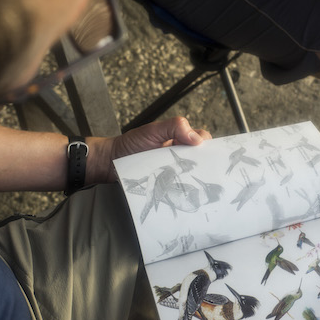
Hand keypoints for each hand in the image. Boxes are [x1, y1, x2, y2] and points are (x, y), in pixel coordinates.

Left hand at [88, 116, 210, 183]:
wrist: (110, 162)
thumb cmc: (131, 144)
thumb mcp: (152, 130)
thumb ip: (174, 126)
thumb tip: (198, 139)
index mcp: (181, 138)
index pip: (203, 140)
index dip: (208, 146)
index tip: (206, 153)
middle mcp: (180, 154)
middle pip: (202, 160)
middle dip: (205, 165)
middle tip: (200, 170)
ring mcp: (175, 171)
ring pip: (194, 176)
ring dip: (194, 179)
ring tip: (192, 183)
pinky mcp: (168, 186)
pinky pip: (182, 189)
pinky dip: (185, 191)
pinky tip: (185, 193)